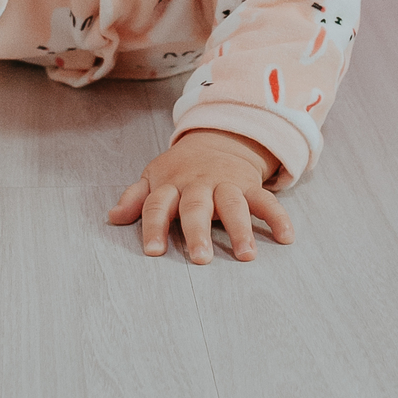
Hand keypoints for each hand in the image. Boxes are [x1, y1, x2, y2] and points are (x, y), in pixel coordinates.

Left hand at [108, 129, 292, 264]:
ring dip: (240, 229)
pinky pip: (266, 200)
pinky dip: (277, 217)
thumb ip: (135, 199)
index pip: (157, 205)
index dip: (154, 227)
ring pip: (233, 205)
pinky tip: (286, 237)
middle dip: (198, 232)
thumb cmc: (179, 170)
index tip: (153, 252)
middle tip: (201, 258)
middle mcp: (198, 185)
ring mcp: (226, 184)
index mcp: (170, 185)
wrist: (216, 138)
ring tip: (246, 256)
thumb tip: (111, 217)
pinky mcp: (249, 186)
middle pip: (196, 207)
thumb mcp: (154, 178)